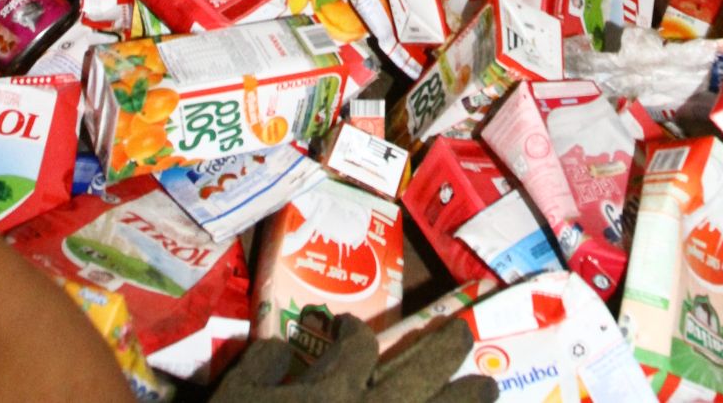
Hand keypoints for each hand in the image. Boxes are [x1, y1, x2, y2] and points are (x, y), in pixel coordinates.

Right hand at [211, 313, 496, 402]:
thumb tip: (277, 348)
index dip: (353, 330)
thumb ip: (258, 366)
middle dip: (448, 348)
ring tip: (490, 387)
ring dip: (468, 401)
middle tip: (464, 336)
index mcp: (335, 391)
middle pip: (424, 370)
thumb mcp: (233, 399)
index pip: (357, 345)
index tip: (348, 328)